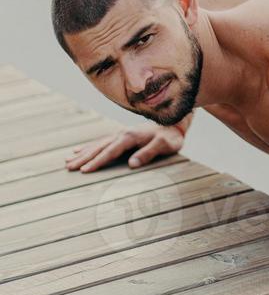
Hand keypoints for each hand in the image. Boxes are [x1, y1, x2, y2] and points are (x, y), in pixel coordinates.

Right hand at [65, 126, 184, 172]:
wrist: (174, 124)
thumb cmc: (170, 138)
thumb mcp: (164, 146)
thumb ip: (148, 153)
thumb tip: (131, 164)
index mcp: (130, 137)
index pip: (110, 152)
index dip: (97, 162)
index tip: (84, 170)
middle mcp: (122, 134)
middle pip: (99, 147)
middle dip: (83, 158)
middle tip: (68, 168)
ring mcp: (120, 134)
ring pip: (97, 144)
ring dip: (82, 153)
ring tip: (67, 161)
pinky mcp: (121, 136)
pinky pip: (101, 142)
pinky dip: (89, 146)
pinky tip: (79, 150)